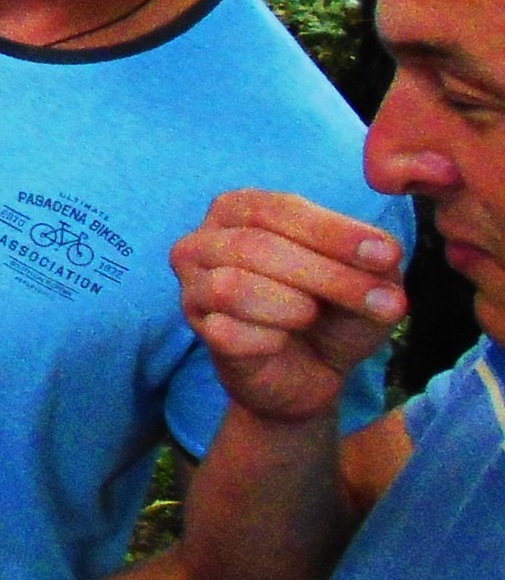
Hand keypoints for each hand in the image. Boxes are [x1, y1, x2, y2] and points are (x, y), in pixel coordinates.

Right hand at [174, 189, 404, 424]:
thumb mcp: (368, 278)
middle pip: (255, 246)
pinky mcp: (199, 330)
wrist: (314, 371)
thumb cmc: (335, 310)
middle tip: (384, 304)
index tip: (386, 257)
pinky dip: (269, 339)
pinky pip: (227, 333)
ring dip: (291, 307)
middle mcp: (205, 241)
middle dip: (326, 275)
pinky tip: (282, 341)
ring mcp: (193, 286)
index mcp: (241, 209)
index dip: (333, 232)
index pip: (279, 208)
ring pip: (231, 287)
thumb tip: (384, 253)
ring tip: (314, 317)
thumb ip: (376, 259)